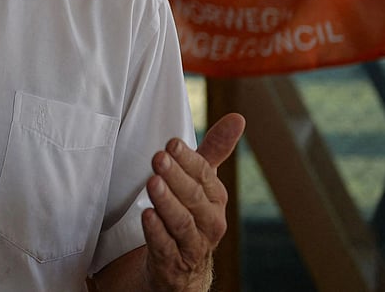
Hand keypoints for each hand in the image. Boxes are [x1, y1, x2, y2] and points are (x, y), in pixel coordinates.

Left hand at [141, 113, 244, 290]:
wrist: (182, 265)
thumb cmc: (190, 213)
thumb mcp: (201, 182)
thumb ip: (214, 151)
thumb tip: (238, 118)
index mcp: (216, 198)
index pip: (204, 175)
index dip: (187, 159)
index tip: (171, 144)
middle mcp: (209, 221)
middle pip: (193, 197)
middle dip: (176, 177)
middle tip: (159, 158)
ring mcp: (193, 244)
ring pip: (181, 222)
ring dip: (166, 202)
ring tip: (152, 183)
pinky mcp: (173, 263)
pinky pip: (166, 247)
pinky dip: (156, 232)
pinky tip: (147, 216)